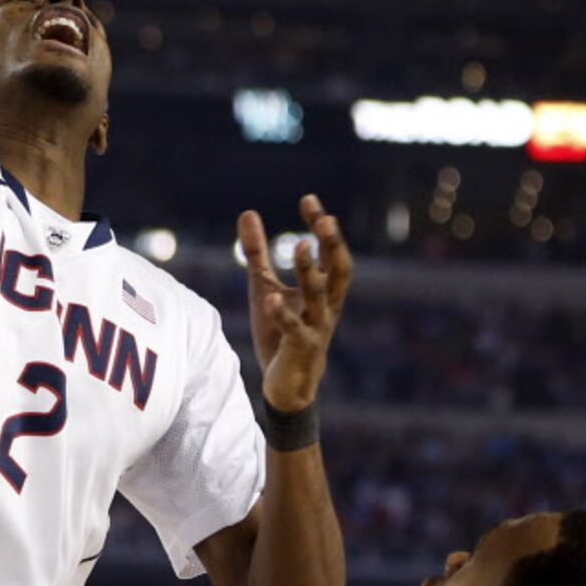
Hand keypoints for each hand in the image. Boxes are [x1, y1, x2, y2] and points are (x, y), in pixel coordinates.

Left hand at [239, 196, 352, 412]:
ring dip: (311, 273)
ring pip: (319, 298)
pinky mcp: (300, 349)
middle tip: (326, 219)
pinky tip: (271, 299)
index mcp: (322, 291)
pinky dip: (284, 314)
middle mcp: (326, 307)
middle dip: (332, 246)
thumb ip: (257, 252)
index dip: (322, 228)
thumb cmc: (279, 333)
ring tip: (301, 246)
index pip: (329, 253)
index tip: (309, 200)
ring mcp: (316, 328)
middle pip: (338, 272)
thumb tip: (248, 212)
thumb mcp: (264, 286)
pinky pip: (294, 330)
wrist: (287, 385)